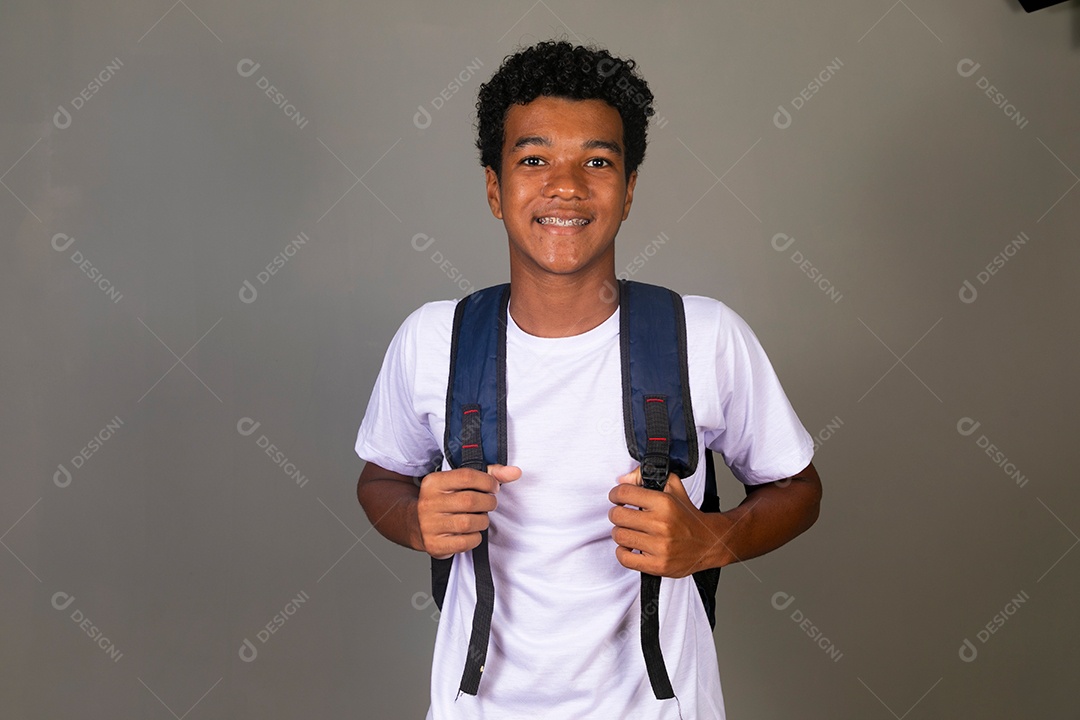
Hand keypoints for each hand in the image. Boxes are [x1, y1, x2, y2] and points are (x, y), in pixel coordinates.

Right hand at [416, 464, 520, 559]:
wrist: (416, 523)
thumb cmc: (445, 500)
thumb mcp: (458, 483)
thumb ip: (488, 474)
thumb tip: (515, 472)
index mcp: (433, 482)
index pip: (466, 476)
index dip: (487, 481)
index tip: (494, 487)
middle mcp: (428, 502)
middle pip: (470, 500)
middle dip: (488, 502)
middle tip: (489, 504)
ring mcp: (429, 525)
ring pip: (469, 523)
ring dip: (482, 521)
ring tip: (480, 518)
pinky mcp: (434, 544)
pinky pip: (465, 542)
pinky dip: (475, 538)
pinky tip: (472, 532)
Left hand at [607, 467, 726, 577]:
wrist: (709, 543)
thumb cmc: (687, 516)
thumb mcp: (673, 488)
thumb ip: (646, 477)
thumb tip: (622, 480)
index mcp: (665, 503)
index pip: (624, 493)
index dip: (616, 494)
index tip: (617, 497)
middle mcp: (662, 524)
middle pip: (617, 515)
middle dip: (616, 513)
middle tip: (622, 514)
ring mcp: (660, 546)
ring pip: (619, 536)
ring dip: (620, 532)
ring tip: (629, 531)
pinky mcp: (657, 565)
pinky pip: (624, 558)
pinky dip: (623, 552)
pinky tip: (631, 547)